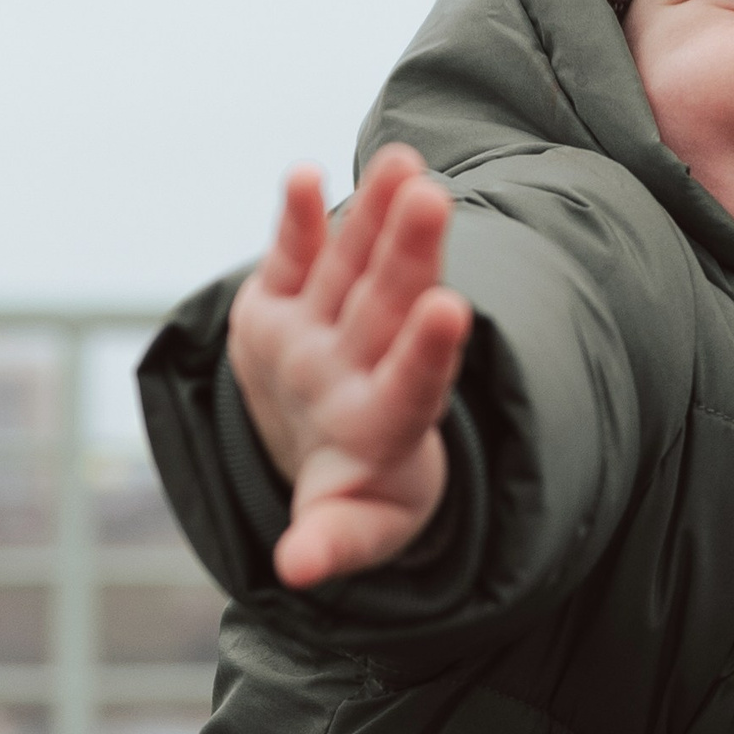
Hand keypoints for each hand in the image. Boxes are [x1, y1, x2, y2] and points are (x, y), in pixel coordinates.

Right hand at [225, 145, 472, 588]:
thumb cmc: (353, 499)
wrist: (326, 448)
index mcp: (385, 423)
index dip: (429, 349)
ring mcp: (322, 328)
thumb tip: (294, 571)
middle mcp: (360, 363)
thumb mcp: (348, 529)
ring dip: (371, 212)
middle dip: (408, 252)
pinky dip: (298, 220)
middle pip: (388, 303)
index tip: (449, 309)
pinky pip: (294, 255)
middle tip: (432, 197)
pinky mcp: (283, 301)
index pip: (415, 382)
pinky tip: (303, 175)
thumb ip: (330, 542)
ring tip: (400, 161)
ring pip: (353, 263)